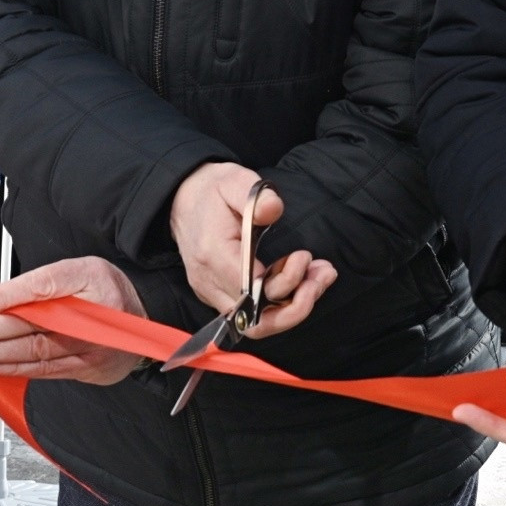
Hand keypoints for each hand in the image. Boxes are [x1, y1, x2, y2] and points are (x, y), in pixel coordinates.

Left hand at [0, 256, 149, 384]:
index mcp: (90, 279)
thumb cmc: (104, 292)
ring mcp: (94, 345)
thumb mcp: (78, 272)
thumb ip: (41, 285)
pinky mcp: (89, 368)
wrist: (144, 321)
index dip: (7, 298)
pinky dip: (15, 368)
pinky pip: (46, 370)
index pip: (44, 287)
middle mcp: (95, 313)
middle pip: (36, 324)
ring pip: (36, 351)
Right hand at [170, 162, 336, 340]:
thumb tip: (274, 209)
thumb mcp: (234, 180)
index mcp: (213, 254)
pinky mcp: (220, 296)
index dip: (284, 282)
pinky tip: (304, 281)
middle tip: (322, 275)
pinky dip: (282, 305)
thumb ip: (255, 196)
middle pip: (255, 319)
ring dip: (293, 308)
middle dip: (297, 305)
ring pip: (257, 324)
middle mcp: (209, 282)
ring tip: (319, 278)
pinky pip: (253, 315)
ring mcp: (212, 293)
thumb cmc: (212, 191)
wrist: (183, 199)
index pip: (251, 289)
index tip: (304, 257)